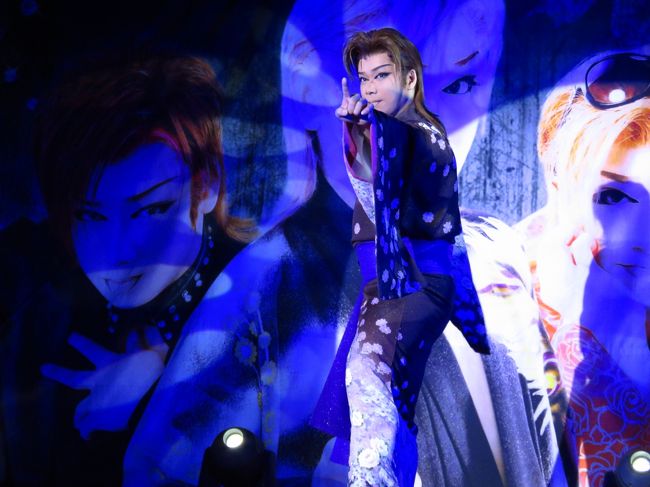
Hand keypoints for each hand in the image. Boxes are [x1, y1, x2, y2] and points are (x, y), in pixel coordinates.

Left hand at [41, 327, 168, 439]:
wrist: (152, 399)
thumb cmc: (154, 373)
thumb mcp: (154, 352)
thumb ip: (148, 341)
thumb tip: (146, 327)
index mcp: (109, 363)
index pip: (91, 349)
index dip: (80, 342)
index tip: (70, 337)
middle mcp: (97, 381)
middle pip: (73, 378)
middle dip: (58, 372)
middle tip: (44, 368)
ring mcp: (95, 401)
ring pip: (80, 408)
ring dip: (78, 413)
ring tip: (75, 420)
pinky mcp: (98, 419)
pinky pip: (87, 427)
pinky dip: (86, 431)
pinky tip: (86, 436)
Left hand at [334, 77, 372, 124]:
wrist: (357, 121)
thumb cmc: (347, 116)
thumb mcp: (339, 115)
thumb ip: (339, 112)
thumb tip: (346, 112)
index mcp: (348, 98)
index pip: (346, 90)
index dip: (345, 85)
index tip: (344, 79)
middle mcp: (356, 98)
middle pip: (353, 99)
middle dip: (350, 107)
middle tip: (350, 113)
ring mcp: (364, 101)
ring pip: (361, 102)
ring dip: (356, 110)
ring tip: (355, 114)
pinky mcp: (370, 106)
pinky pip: (369, 107)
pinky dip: (365, 111)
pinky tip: (362, 113)